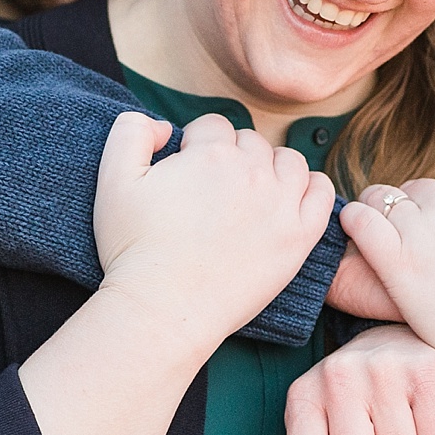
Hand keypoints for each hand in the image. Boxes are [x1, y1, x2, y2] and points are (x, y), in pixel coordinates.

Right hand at [94, 112, 334, 356]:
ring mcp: (281, 205)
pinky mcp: (298, 238)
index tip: (185, 171)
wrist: (162, 309)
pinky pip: (321, 193)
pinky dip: (309, 187)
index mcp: (211, 154)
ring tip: (247, 192)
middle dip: (231, 156)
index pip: (213, 126)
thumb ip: (131, 131)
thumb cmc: (134, 248)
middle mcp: (252, 173)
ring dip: (270, 167)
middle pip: (250, 142)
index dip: (196, 144)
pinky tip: (288, 199)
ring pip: (288, 161)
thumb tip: (163, 125)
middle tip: (210, 191)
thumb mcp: (113, 179)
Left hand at [338, 178, 434, 418]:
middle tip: (408, 244)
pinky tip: (355, 235)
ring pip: (381, 198)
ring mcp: (423, 231)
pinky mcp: (397, 261)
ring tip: (376, 240)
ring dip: (377, 213)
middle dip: (410, 212)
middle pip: (414, 191)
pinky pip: (358, 219)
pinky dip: (353, 222)